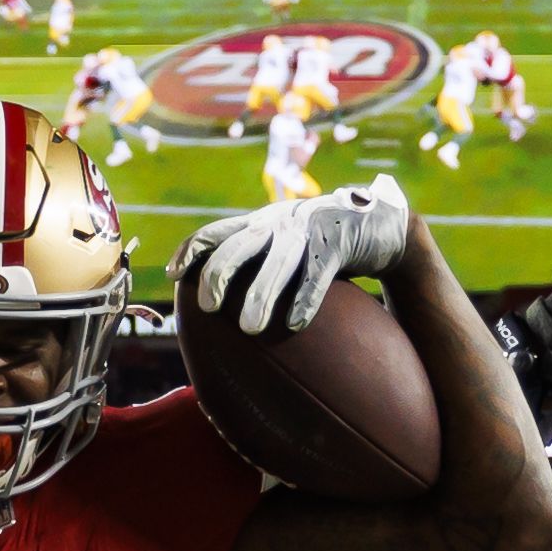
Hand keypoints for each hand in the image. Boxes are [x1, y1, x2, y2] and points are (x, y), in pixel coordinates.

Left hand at [180, 177, 410, 336]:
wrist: (378, 224)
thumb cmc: (321, 244)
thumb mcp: (283, 243)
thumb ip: (255, 261)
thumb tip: (214, 303)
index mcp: (260, 223)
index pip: (215, 232)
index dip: (191, 250)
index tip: (173, 275)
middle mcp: (279, 222)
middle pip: (240, 246)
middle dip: (220, 274)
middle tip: (207, 307)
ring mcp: (310, 229)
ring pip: (278, 261)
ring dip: (261, 294)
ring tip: (249, 328)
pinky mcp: (340, 241)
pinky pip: (318, 272)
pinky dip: (306, 298)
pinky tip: (295, 324)